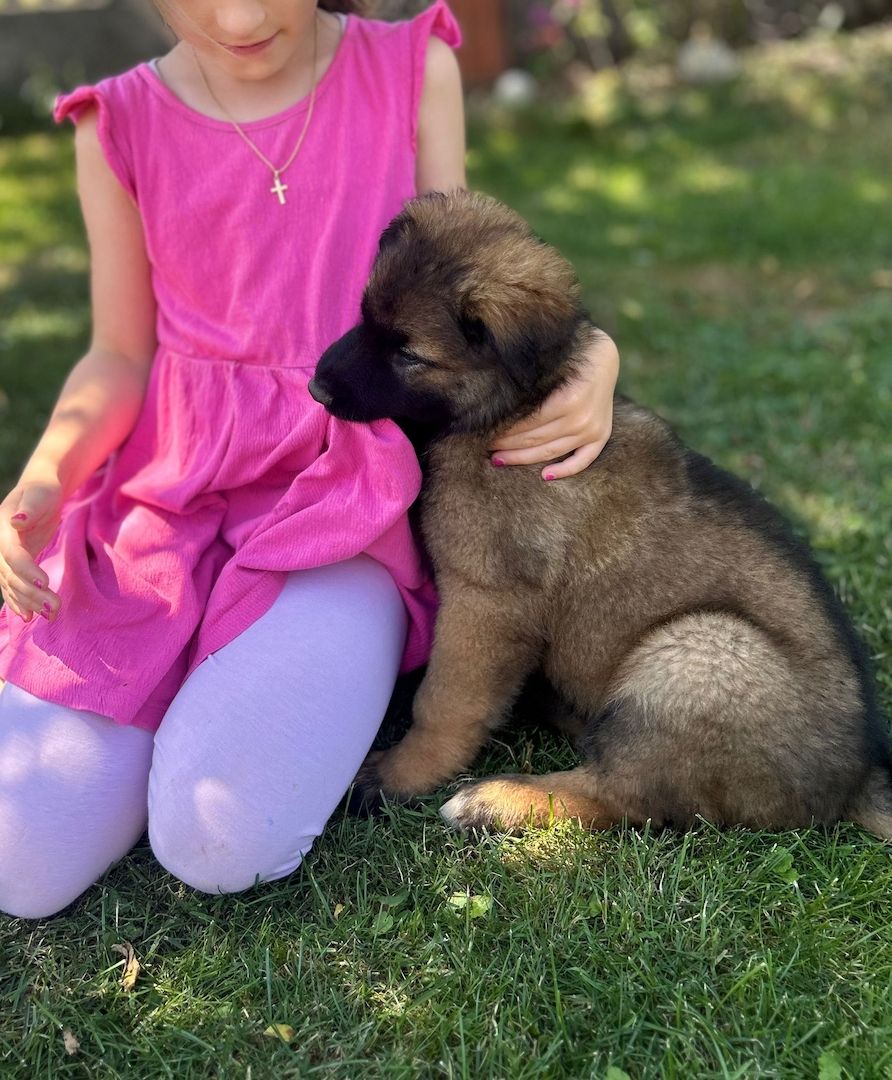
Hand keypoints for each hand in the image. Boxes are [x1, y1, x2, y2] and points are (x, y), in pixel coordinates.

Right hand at [0, 480, 63, 622]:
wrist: (37, 494)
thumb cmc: (41, 492)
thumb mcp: (38, 496)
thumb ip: (28, 509)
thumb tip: (17, 521)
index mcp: (3, 530)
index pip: (12, 555)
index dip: (26, 570)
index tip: (44, 583)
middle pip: (13, 576)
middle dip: (33, 593)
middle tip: (55, 607)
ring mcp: (4, 558)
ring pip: (13, 585)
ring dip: (30, 602)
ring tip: (50, 615)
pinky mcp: (13, 565)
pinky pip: (12, 587)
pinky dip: (19, 602)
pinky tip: (29, 616)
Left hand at [488, 329, 618, 479]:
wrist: (603, 357)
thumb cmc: (569, 356)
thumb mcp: (548, 365)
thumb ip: (527, 384)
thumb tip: (494, 401)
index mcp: (567, 400)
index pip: (525, 424)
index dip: (502, 431)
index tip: (483, 432)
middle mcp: (580, 419)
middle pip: (534, 440)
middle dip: (506, 445)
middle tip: (485, 447)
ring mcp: (592, 430)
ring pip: (550, 452)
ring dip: (522, 458)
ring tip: (499, 459)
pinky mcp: (600, 436)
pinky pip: (582, 460)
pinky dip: (564, 470)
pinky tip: (545, 476)